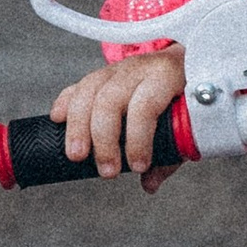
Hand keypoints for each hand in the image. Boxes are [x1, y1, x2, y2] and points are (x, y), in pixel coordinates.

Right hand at [51, 47, 187, 188]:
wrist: (185, 62)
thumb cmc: (187, 97)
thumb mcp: (190, 122)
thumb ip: (173, 152)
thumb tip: (150, 183)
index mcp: (166, 76)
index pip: (145, 105)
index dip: (138, 138)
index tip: (139, 167)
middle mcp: (139, 68)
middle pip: (110, 99)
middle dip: (103, 138)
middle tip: (107, 171)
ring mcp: (118, 69)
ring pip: (89, 90)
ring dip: (78, 125)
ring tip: (76, 155)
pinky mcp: (102, 74)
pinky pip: (79, 85)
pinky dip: (65, 102)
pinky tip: (57, 119)